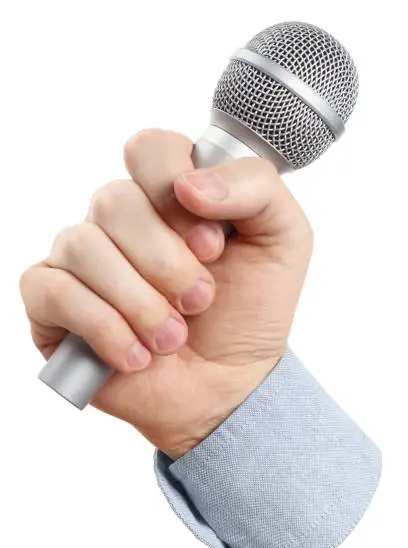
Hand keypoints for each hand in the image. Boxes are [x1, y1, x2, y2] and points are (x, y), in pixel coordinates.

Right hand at [20, 130, 312, 457]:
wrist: (227, 385)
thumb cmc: (250, 311)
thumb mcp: (283, 239)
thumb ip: (255, 186)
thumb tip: (187, 184)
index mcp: (168, 194)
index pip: (149, 149)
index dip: (175, 190)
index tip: (212, 245)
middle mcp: (119, 220)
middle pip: (113, 200)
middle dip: (166, 262)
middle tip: (200, 301)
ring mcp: (80, 259)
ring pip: (82, 245)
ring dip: (140, 302)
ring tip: (172, 338)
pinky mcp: (52, 303)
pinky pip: (54, 291)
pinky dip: (104, 328)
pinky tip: (136, 355)